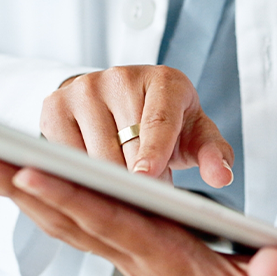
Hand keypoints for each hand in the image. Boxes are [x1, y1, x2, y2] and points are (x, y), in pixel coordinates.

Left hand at [0, 155, 276, 275]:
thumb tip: (274, 261)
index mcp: (171, 263)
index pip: (113, 226)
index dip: (72, 200)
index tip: (31, 173)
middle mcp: (139, 260)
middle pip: (71, 221)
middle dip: (24, 190)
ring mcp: (128, 258)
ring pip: (65, 224)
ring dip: (21, 195)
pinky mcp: (128, 253)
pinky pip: (76, 226)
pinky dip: (43, 204)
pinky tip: (15, 183)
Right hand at [44, 65, 231, 185]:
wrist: (122, 104)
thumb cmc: (168, 125)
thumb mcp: (196, 137)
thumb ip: (214, 155)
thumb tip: (221, 176)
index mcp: (164, 81)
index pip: (158, 120)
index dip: (153, 149)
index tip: (146, 176)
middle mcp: (121, 77)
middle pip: (125, 144)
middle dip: (137, 180)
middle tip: (146, 198)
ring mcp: (84, 89)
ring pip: (93, 153)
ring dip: (108, 181)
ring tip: (123, 188)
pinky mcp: (55, 106)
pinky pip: (64, 154)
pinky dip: (78, 175)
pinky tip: (92, 180)